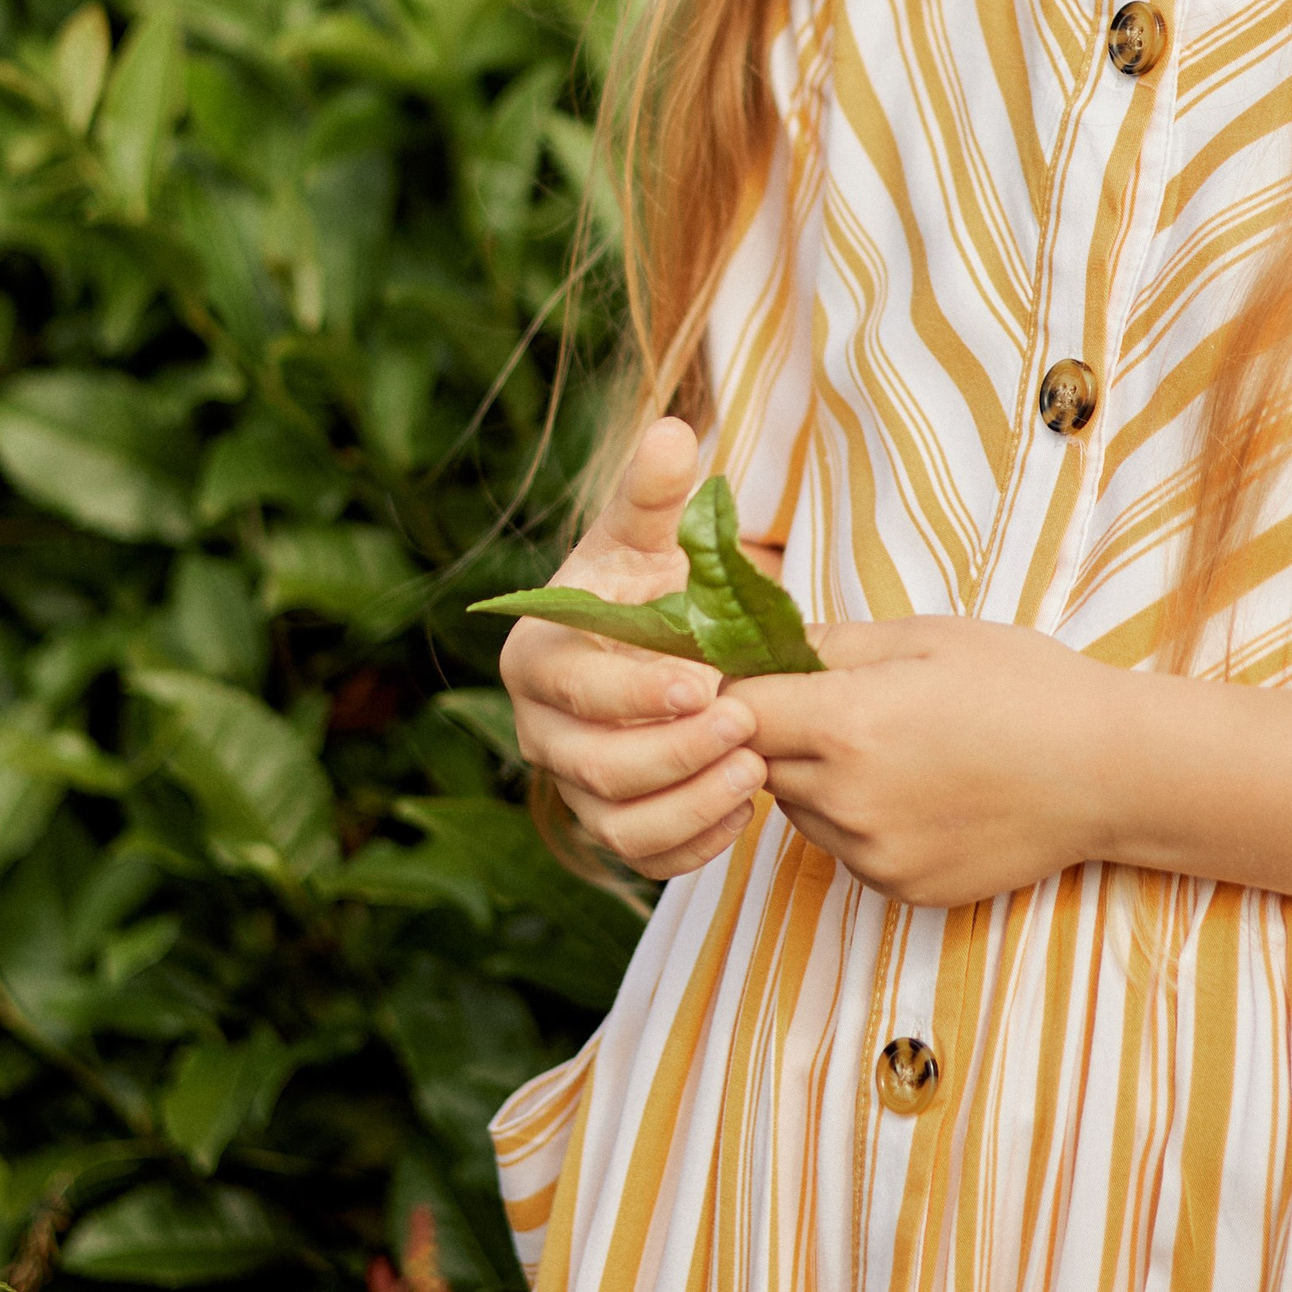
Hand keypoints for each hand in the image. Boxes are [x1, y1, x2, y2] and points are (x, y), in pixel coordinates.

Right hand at [497, 417, 767, 878]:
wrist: (661, 637)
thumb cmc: (649, 580)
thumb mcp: (652, 532)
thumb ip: (656, 491)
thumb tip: (671, 433)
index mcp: (536, 656)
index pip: (574, 689)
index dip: (636, 693)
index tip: (708, 683)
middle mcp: (541, 730)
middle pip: (593, 766)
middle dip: (673, 753)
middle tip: (748, 727)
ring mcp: (574, 785)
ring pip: (614, 824)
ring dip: (687, 806)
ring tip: (755, 772)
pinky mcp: (613, 824)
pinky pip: (642, 857)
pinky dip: (691, 846)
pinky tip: (743, 810)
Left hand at [741, 616, 1135, 905]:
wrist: (1107, 770)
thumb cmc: (1022, 685)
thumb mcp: (924, 637)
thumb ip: (829, 644)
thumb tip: (759, 644)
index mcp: (845, 725)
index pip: (735, 712)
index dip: (738, 688)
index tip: (764, 674)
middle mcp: (846, 801)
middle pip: (759, 765)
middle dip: (780, 733)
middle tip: (840, 702)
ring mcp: (873, 855)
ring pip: (799, 811)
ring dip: (817, 779)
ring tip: (891, 746)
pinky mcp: (900, 888)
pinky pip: (845, 849)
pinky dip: (860, 820)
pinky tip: (920, 789)